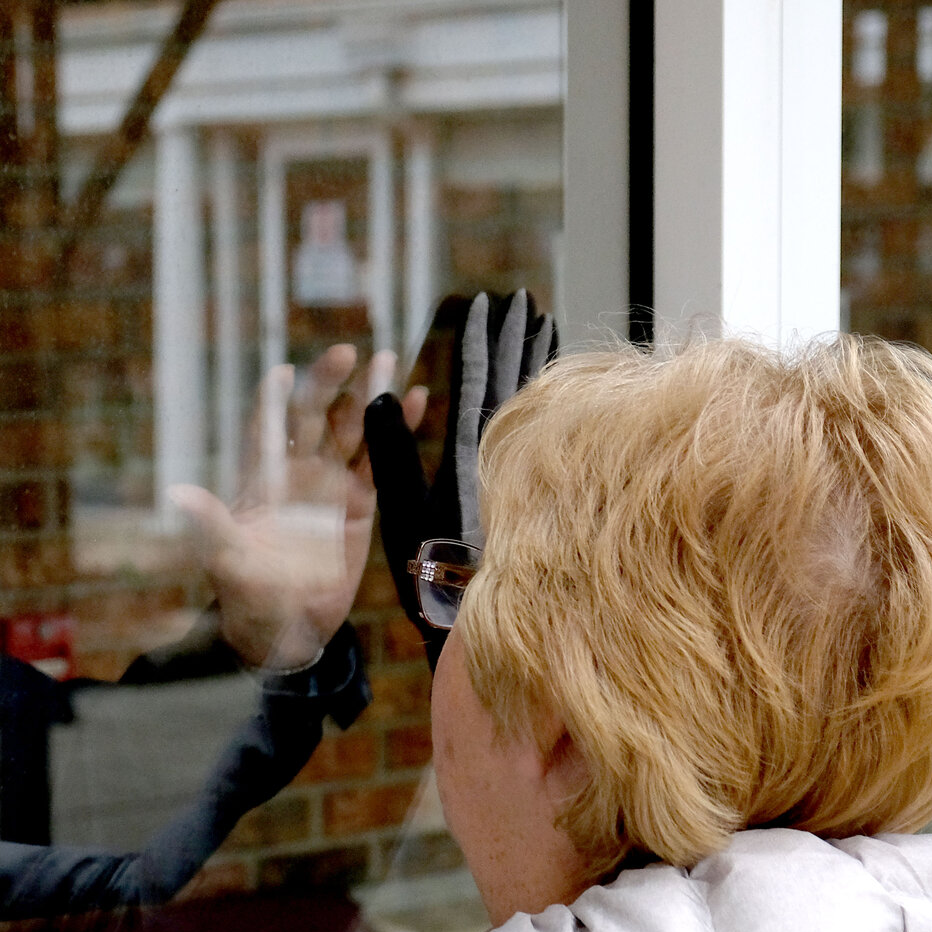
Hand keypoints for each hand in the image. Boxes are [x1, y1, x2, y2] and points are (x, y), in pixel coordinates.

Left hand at [170, 345, 421, 673]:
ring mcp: (331, 485)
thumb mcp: (228, 562)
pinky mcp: (362, 504)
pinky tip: (415, 400)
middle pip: (312, 417)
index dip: (274, 400)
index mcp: (261, 481)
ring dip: (368, 397)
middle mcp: (296, 474)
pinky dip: (397, 431)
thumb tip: (178, 495)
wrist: (287, 631)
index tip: (283, 373)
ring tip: (389, 361)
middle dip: (327, 385)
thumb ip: (211, 525)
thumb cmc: (248, 597)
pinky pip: (381, 461)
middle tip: (345, 354)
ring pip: (351, 430)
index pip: (267, 428)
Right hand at [366, 290, 554, 667]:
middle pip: (515, 383)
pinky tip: (550, 388)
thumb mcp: (405, 517)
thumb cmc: (434, 583)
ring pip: (535, 403)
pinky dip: (545, 400)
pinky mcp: (526, 496)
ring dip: (537, 362)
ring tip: (543, 323)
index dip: (480, 340)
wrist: (490, 635)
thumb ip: (392, 455)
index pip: (479, 383)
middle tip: (525, 296)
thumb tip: (380, 398)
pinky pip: (541, 433)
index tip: (487, 300)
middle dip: (516, 337)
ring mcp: (519, 478)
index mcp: (473, 459)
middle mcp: (503, 462)